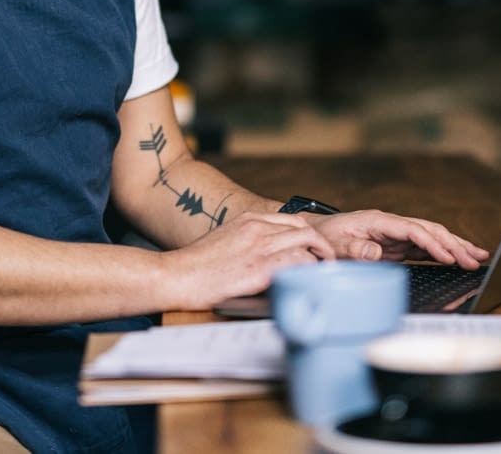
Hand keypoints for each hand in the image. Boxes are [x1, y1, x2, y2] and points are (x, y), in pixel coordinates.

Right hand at [161, 212, 335, 309]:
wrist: (176, 276)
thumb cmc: (196, 266)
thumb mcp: (226, 240)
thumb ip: (249, 241)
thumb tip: (270, 254)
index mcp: (248, 220)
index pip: (293, 220)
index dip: (309, 236)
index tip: (314, 250)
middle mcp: (257, 228)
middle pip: (305, 229)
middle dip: (321, 246)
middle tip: (325, 263)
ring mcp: (259, 247)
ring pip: (308, 242)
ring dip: (320, 258)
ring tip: (321, 273)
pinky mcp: (259, 268)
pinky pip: (298, 262)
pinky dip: (308, 271)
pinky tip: (306, 281)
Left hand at [309, 210, 487, 268]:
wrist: (316, 234)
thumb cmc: (324, 239)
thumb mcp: (334, 245)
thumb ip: (354, 249)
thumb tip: (376, 251)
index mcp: (378, 221)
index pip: (412, 230)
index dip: (432, 243)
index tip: (449, 257)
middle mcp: (391, 224)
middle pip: (429, 230)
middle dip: (454, 244)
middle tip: (475, 260)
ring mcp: (396, 233)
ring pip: (432, 236)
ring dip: (456, 246)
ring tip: (479, 256)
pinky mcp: (396, 244)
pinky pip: (425, 247)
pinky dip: (444, 252)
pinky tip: (459, 258)